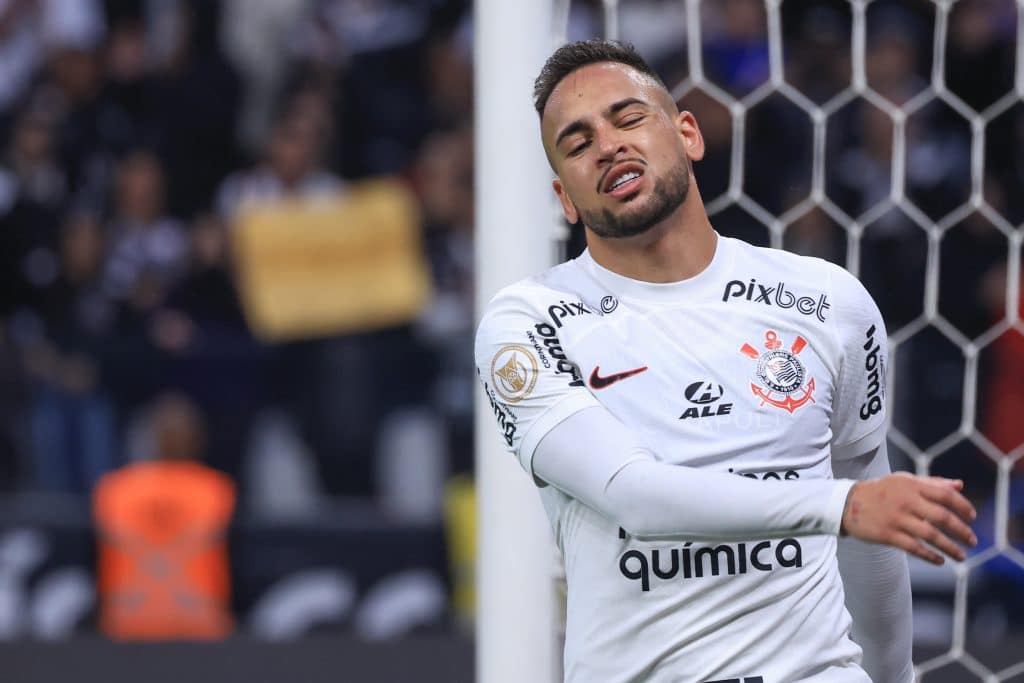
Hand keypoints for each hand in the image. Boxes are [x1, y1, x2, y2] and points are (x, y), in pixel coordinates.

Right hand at [841, 472, 976, 564]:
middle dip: (961, 530)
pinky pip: (914, 547)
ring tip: (962, 556)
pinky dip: (930, 556)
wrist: (847, 503)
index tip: (973, 517)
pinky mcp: (888, 534)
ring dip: (950, 547)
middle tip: (973, 540)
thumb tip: (959, 485)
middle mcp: (905, 501)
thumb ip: (932, 483)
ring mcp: (897, 518)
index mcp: (911, 485)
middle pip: (941, 517)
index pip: (945, 495)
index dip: (963, 506)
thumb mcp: (904, 481)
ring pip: (931, 535)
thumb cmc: (881, 491)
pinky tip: (940, 561)